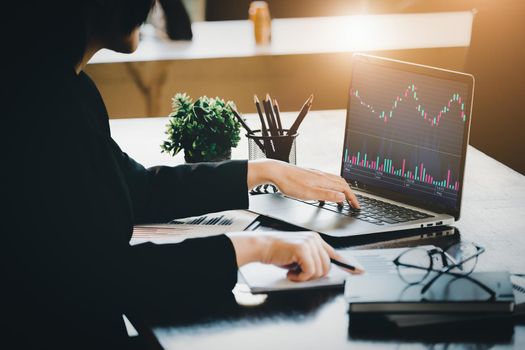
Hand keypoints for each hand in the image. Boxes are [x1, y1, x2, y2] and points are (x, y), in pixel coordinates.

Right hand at [227, 231, 362, 281]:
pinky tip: (290, 272)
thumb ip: (313, 259)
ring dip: (304, 276)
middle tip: (298, 272)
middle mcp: (315, 239)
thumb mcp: (299, 255)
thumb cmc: (278, 252)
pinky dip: (299, 277)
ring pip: (320, 271)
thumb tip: (324, 271)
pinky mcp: (303, 249)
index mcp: (316, 239)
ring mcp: (310, 243)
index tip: (359, 271)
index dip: (348, 264)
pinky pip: (310, 272)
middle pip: (327, 267)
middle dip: (312, 275)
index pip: (336, 253)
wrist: (262, 246)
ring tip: (292, 270)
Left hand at [247, 159, 359, 207]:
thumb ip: (326, 195)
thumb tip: (342, 197)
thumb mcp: (308, 193)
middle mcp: (321, 175)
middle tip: (353, 203)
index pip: (344, 189)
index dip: (352, 198)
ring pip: (334, 180)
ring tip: (343, 198)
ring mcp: (315, 174)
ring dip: (342, 189)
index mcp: (323, 180)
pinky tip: (325, 191)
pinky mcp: (309, 174)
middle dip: (349, 194)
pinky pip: (326, 180)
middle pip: (341, 183)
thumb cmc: (289, 183)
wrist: (275, 172)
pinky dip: (332, 186)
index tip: (356, 206)